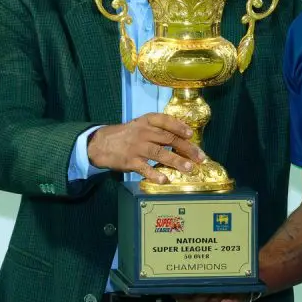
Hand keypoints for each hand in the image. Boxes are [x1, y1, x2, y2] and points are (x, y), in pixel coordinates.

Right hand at [87, 113, 203, 185]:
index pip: (165, 121)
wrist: (101, 144)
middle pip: (168, 139)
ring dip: (176, 160)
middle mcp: (143, 132)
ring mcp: (137, 147)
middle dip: (186, 148)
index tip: (191, 134)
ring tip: (189, 168)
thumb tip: (182, 138)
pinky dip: (155, 174)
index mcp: (146, 121)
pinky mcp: (131, 161)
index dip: (179, 126)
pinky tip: (164, 180)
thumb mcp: (140, 125)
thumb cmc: (126, 135)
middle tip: (199, 157)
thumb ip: (158, 129)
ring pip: (159, 153)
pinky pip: (145, 168)